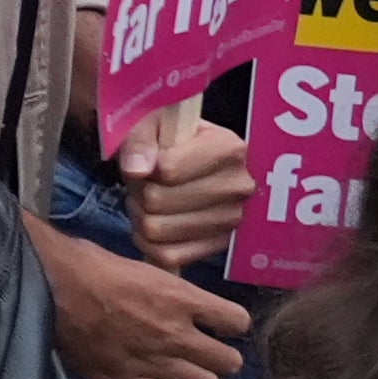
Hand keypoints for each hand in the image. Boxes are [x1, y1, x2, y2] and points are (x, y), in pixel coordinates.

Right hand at [36, 215, 245, 378]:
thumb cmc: (86, 266)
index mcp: (180, 298)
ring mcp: (153, 362)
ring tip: (181, 368)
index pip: (238, 322)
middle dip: (221, 356)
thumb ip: (167, 289)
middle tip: (204, 350)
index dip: (230, 323)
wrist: (44, 289)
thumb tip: (178, 296)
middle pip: (230, 363)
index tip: (218, 323)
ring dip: (197, 376)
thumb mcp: (139, 267)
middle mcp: (175, 334)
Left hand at [117, 106, 255, 269]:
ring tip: (148, 202)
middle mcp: (239, 186)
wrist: (194, 163)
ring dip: (140, 216)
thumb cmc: (171, 139)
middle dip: (139, 192)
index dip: (145, 166)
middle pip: (158, 201)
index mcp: (229, 149)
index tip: (150, 160)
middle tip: (144, 184)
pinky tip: (153, 224)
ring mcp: (233, 220)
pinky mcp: (221, 246)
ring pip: (158, 229)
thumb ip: (140, 140)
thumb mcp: (153, 123)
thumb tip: (138, 170)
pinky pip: (168, 256)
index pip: (167, 169)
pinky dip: (148, 243)